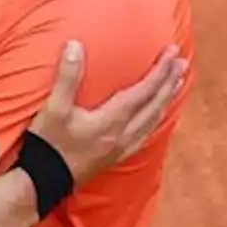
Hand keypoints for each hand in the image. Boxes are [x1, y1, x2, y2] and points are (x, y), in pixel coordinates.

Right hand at [30, 40, 187, 182]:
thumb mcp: (54, 108)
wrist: (44, 180)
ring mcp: (121, 148)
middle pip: (153, 105)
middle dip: (169, 82)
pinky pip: (145, 135)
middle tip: (182, 63)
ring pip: (153, 121)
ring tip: (176, 84)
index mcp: (111, 121)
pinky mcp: (116, 157)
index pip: (142, 92)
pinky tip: (156, 117)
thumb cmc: (49, 143)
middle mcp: (122, 135)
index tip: (173, 53)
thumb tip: (75, 45)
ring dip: (166, 100)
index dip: (159, 72)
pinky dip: (155, 120)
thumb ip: (67, 77)